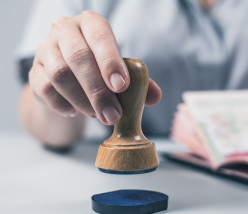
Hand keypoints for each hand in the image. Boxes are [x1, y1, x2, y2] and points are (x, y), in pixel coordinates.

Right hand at [29, 11, 160, 124]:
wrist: (69, 78)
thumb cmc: (100, 70)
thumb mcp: (120, 71)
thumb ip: (139, 82)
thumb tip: (155, 96)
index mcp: (91, 23)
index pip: (100, 36)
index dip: (110, 61)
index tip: (121, 86)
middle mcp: (65, 30)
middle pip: (78, 57)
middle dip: (98, 90)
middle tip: (112, 115)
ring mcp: (46, 49)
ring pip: (60, 74)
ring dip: (82, 100)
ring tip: (97, 116)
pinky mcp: (33, 70)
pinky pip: (45, 89)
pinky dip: (63, 104)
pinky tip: (76, 112)